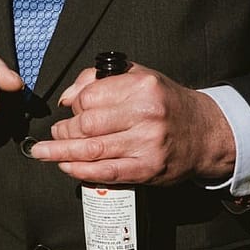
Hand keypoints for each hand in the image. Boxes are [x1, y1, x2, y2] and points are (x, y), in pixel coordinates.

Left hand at [26, 62, 235, 185]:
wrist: (206, 133)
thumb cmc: (167, 104)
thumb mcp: (140, 77)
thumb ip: (99, 80)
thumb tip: (66, 97)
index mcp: (142, 87)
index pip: (89, 97)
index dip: (73, 105)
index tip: (71, 111)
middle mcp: (145, 114)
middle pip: (86, 124)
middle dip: (64, 131)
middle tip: (55, 134)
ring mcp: (147, 144)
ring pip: (92, 150)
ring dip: (61, 152)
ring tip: (44, 152)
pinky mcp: (147, 169)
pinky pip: (106, 172)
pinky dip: (81, 171)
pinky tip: (66, 166)